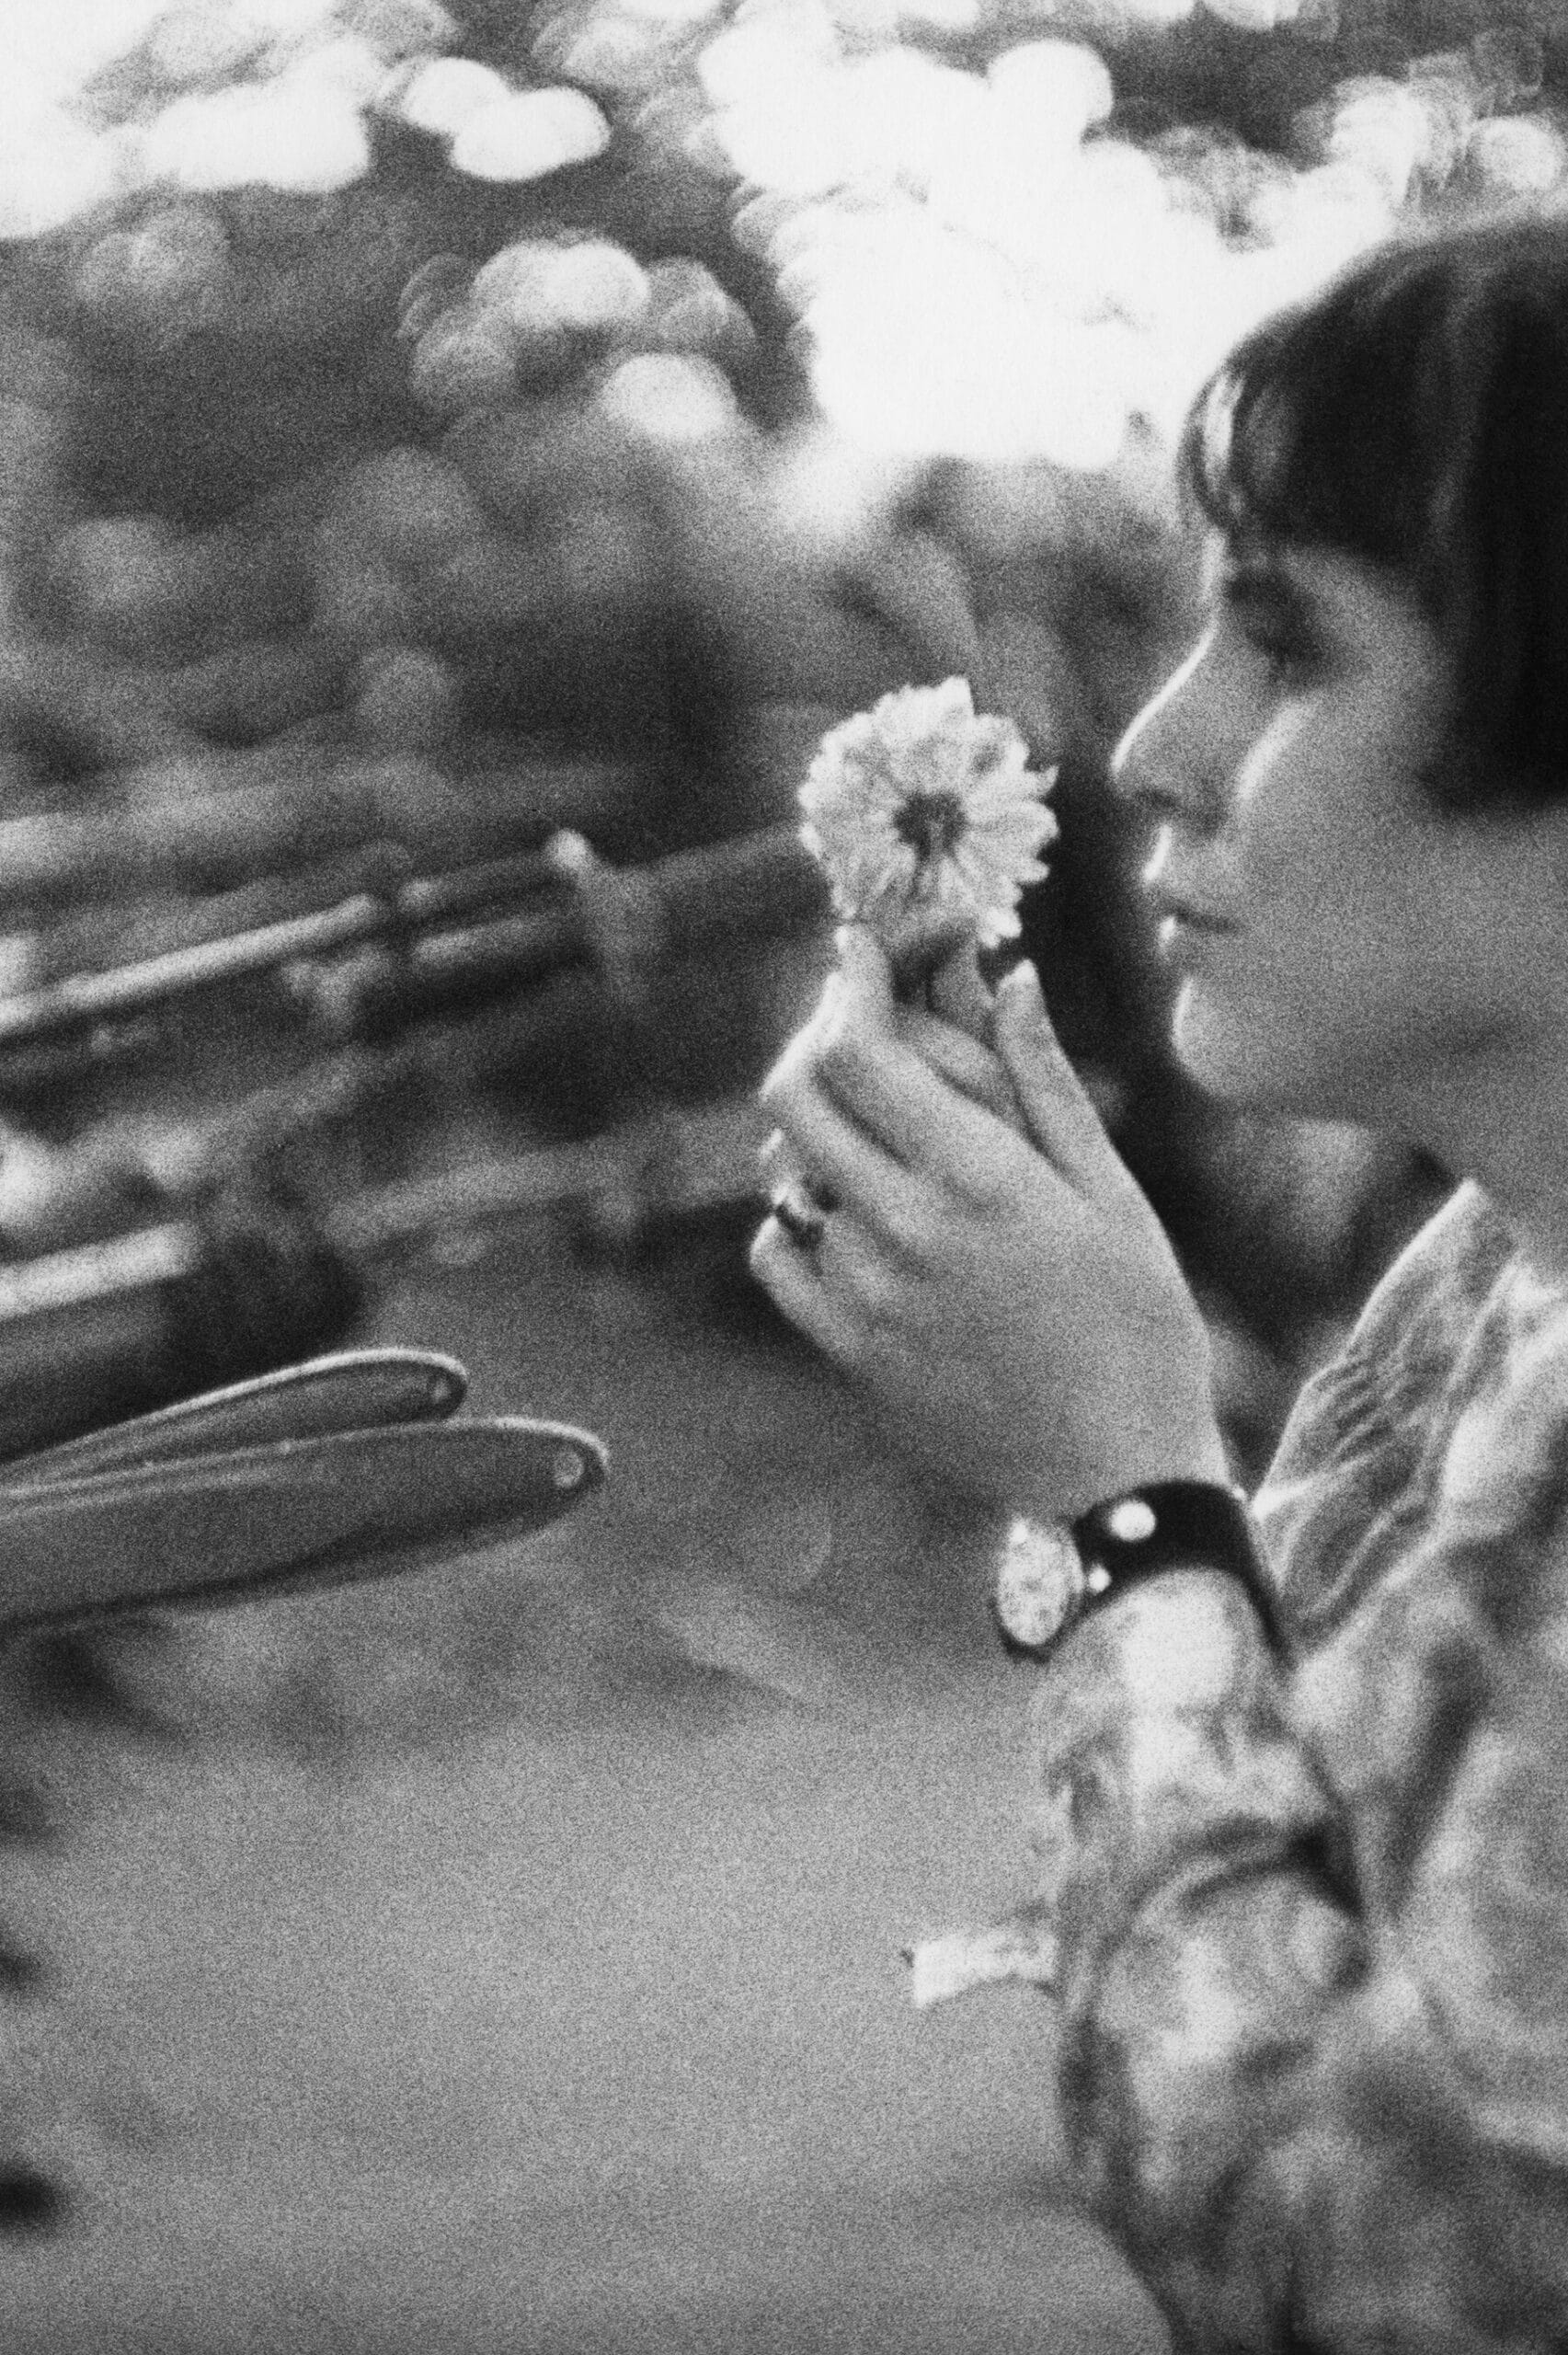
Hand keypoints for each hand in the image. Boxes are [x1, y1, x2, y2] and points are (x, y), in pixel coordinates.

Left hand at [751, 928, 1227, 1522]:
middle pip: (798, 1094)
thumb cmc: (1142, 1326)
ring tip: (871, 1122)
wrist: (1120, 1476)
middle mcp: (905, 1230)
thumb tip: (1010, 976)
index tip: (859, 949)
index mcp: (980, 1179)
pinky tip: (842, 1211)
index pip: (864, 1050)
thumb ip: (1044, 1082)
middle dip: (817, 1036)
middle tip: (853, 1023)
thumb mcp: (1112, 1194)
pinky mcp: (850, 1353)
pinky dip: (794, 1217)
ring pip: (789, 1172)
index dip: (851, 983)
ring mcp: (866, 1296)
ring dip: (817, 1130)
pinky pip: (778, 1257)